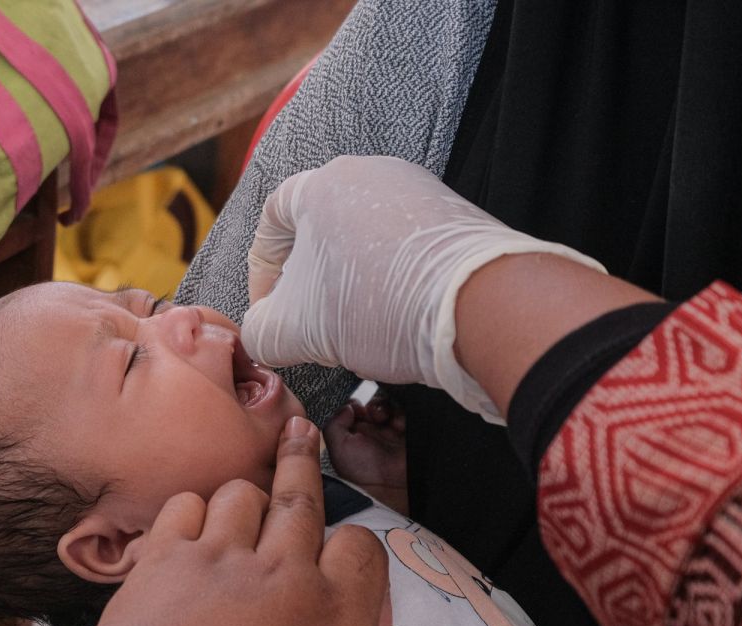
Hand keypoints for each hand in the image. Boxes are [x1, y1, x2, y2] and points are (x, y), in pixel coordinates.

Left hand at [97, 417, 391, 625]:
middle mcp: (283, 573)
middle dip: (302, 461)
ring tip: (247, 492)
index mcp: (333, 612)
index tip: (346, 555)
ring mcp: (223, 557)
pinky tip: (190, 527)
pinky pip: (186, 505)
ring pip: (242, 494)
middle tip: (301, 433)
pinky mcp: (168, 555)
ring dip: (244, 498)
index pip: (363, 550)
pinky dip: (189, 513)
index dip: (355, 549)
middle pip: (301, 497)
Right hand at [242, 156, 604, 422]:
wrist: (480, 305)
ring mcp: (419, 191)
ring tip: (358, 331)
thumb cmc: (379, 305)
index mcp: (323, 183)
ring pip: (364, 243)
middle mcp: (372, 173)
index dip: (261, 274)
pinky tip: (398, 321)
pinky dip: (391, 284)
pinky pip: (405, 248)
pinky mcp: (455, 217)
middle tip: (313, 328)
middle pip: (321, 232)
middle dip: (310, 286)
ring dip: (351, 289)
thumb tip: (263, 336)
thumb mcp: (296, 331)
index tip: (270, 313)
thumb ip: (261, 332)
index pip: (271, 221)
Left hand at [324, 392, 407, 514]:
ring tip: (381, 418)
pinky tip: (396, 423)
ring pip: (389, 405)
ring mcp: (393, 431)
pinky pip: (407, 411)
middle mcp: (374, 432)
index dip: (353, 405)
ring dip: (384, 407)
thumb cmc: (363, 475)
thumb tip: (347, 406)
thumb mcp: (338, 448)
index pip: (353, 410)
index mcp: (355, 435)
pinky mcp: (411, 430)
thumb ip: (335, 423)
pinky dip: (401, 412)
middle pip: (372, 405)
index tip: (353, 408)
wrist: (392, 489)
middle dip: (370, 405)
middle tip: (368, 414)